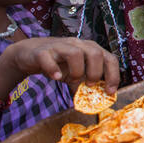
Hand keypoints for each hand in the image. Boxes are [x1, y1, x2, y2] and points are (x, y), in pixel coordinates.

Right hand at [1, 37, 119, 93]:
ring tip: (72, 80)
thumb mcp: (76, 73)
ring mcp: (60, 46)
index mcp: (90, 49)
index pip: (109, 58)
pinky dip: (53, 70)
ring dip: (77, 71)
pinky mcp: (42, 52)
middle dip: (95, 72)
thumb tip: (99, 98)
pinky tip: (56, 78)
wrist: (30, 54)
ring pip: (75, 53)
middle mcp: (77, 44)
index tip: (110, 91)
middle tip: (89, 84)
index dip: (113, 75)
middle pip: (95, 53)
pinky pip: (48, 58)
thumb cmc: (59, 63)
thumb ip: (86, 82)